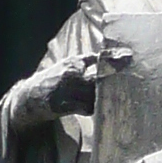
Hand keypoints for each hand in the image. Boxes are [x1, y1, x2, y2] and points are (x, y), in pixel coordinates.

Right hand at [8, 37, 131, 136]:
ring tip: (117, 96)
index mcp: (73, 63)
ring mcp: (67, 92)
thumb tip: (107, 54)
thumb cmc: (52, 79)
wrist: (30, 98)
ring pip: (94, 95)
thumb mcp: (67, 64)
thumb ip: (87, 60)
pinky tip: (98, 106)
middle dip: (113, 79)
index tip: (129, 57)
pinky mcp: (65, 106)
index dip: (115, 59)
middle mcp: (70, 76)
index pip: (98, 60)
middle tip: (130, 80)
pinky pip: (86, 108)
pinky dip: (93, 107)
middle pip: (99, 78)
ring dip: (105, 96)